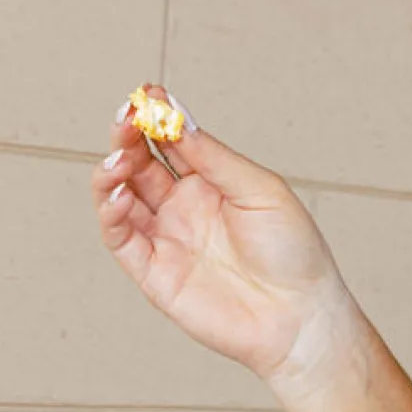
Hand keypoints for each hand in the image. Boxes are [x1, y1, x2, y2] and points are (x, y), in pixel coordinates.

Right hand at [92, 84, 355, 394]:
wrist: (301, 318)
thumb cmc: (294, 254)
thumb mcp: (260, 190)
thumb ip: (214, 158)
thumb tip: (176, 117)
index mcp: (212, 184)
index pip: (171, 141)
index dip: (155, 116)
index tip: (146, 93)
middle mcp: (184, 208)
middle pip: (139, 163)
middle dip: (128, 136)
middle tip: (127, 116)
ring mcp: (167, 239)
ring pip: (121, 196)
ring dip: (112, 171)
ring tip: (120, 155)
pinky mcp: (155, 273)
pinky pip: (120, 238)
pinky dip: (111, 212)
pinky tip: (118, 191)